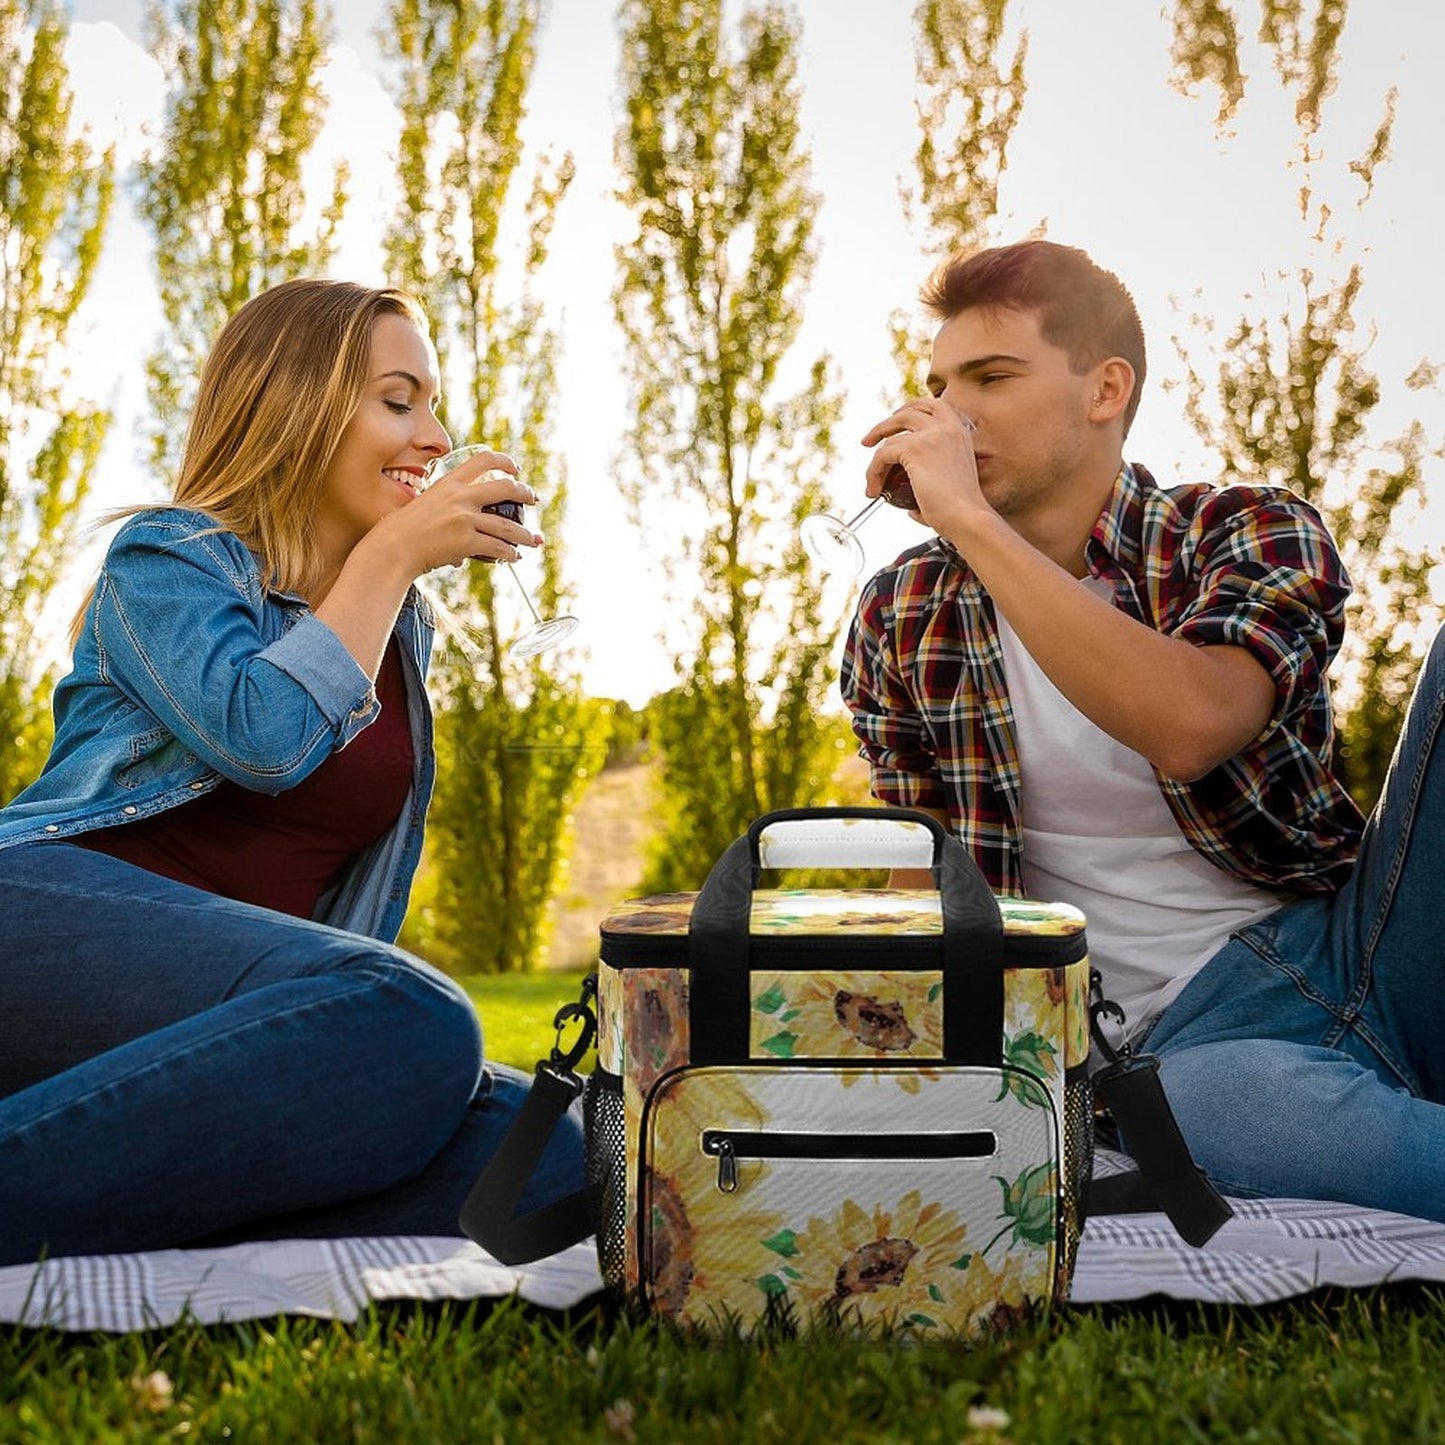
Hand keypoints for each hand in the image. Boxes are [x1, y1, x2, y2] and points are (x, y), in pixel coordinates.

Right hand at [390, 450, 543, 575]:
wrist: (392, 549)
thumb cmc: (402, 531)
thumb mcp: (423, 505)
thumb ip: (444, 508)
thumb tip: (461, 527)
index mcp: (448, 483)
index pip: (483, 460)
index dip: (504, 461)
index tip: (515, 469)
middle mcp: (459, 497)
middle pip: (506, 488)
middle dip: (525, 493)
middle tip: (533, 499)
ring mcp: (464, 519)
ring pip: (508, 526)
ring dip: (525, 535)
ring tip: (532, 540)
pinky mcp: (466, 541)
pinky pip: (498, 548)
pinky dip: (510, 554)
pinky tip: (513, 557)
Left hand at [860, 398, 980, 533]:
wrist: (967, 518)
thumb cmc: (961, 512)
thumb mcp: (950, 486)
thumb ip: (933, 485)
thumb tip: (913, 507)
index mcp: (960, 432)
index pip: (935, 406)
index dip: (912, 408)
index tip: (896, 418)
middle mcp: (948, 428)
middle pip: (909, 411)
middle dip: (886, 422)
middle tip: (870, 439)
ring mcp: (931, 435)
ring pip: (890, 435)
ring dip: (875, 457)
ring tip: (871, 479)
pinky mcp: (914, 448)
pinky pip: (882, 455)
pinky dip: (872, 472)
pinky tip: (874, 490)